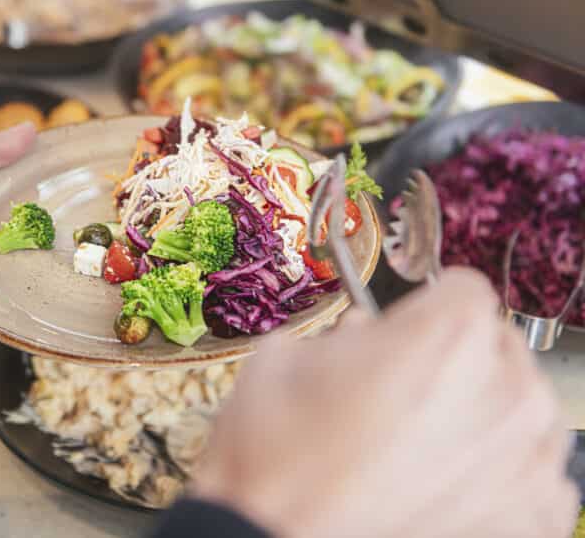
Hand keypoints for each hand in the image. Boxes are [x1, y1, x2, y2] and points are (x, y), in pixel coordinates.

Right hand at [190, 268, 578, 537]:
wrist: (267, 536)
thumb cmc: (274, 449)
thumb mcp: (290, 354)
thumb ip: (350, 333)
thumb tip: (369, 337)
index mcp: (450, 334)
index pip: (462, 289)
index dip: (422, 307)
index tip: (402, 329)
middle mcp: (506, 390)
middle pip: (500, 345)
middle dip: (457, 358)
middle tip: (403, 390)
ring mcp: (527, 460)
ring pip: (521, 407)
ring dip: (482, 413)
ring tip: (423, 441)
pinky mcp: (531, 518)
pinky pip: (534, 474)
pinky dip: (498, 473)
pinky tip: (447, 482)